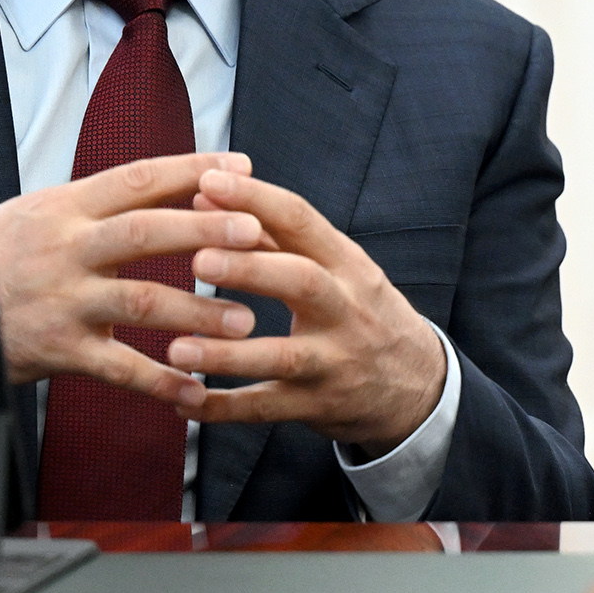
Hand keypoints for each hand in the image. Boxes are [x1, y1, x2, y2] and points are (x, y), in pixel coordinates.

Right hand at [0, 152, 264, 398]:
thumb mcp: (39, 213)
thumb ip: (99, 202)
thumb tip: (172, 179)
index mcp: (65, 208)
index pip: (137, 178)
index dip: (192, 169)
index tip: (242, 165)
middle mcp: (66, 249)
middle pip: (146, 232)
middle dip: (206, 230)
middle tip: (258, 234)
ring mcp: (63, 301)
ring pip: (140, 301)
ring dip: (197, 312)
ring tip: (244, 320)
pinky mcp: (57, 350)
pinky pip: (118, 368)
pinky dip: (160, 381)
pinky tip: (196, 391)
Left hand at [161, 167, 448, 454]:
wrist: (417, 385)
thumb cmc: (361, 313)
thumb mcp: (335, 268)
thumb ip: (272, 235)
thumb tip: (208, 195)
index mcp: (346, 263)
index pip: (302, 220)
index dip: (255, 199)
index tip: (207, 182)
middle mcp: (345, 309)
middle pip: (301, 281)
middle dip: (250, 269)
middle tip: (198, 258)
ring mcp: (334, 361)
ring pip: (282, 356)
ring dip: (227, 354)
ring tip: (176, 348)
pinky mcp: (319, 405)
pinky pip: (267, 409)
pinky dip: (224, 409)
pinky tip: (184, 403)